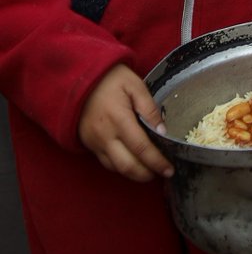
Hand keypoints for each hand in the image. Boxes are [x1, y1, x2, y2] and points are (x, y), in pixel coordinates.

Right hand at [78, 64, 174, 182]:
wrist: (80, 79)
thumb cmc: (111, 79)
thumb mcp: (135, 85)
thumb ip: (149, 108)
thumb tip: (162, 130)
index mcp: (119, 120)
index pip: (141, 148)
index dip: (157, 162)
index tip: (169, 169)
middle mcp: (105, 136)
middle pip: (128, 166)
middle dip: (147, 174)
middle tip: (164, 173)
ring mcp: (95, 142)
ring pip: (116, 168)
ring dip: (134, 174)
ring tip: (152, 171)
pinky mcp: (89, 144)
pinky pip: (106, 162)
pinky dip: (121, 167)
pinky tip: (134, 164)